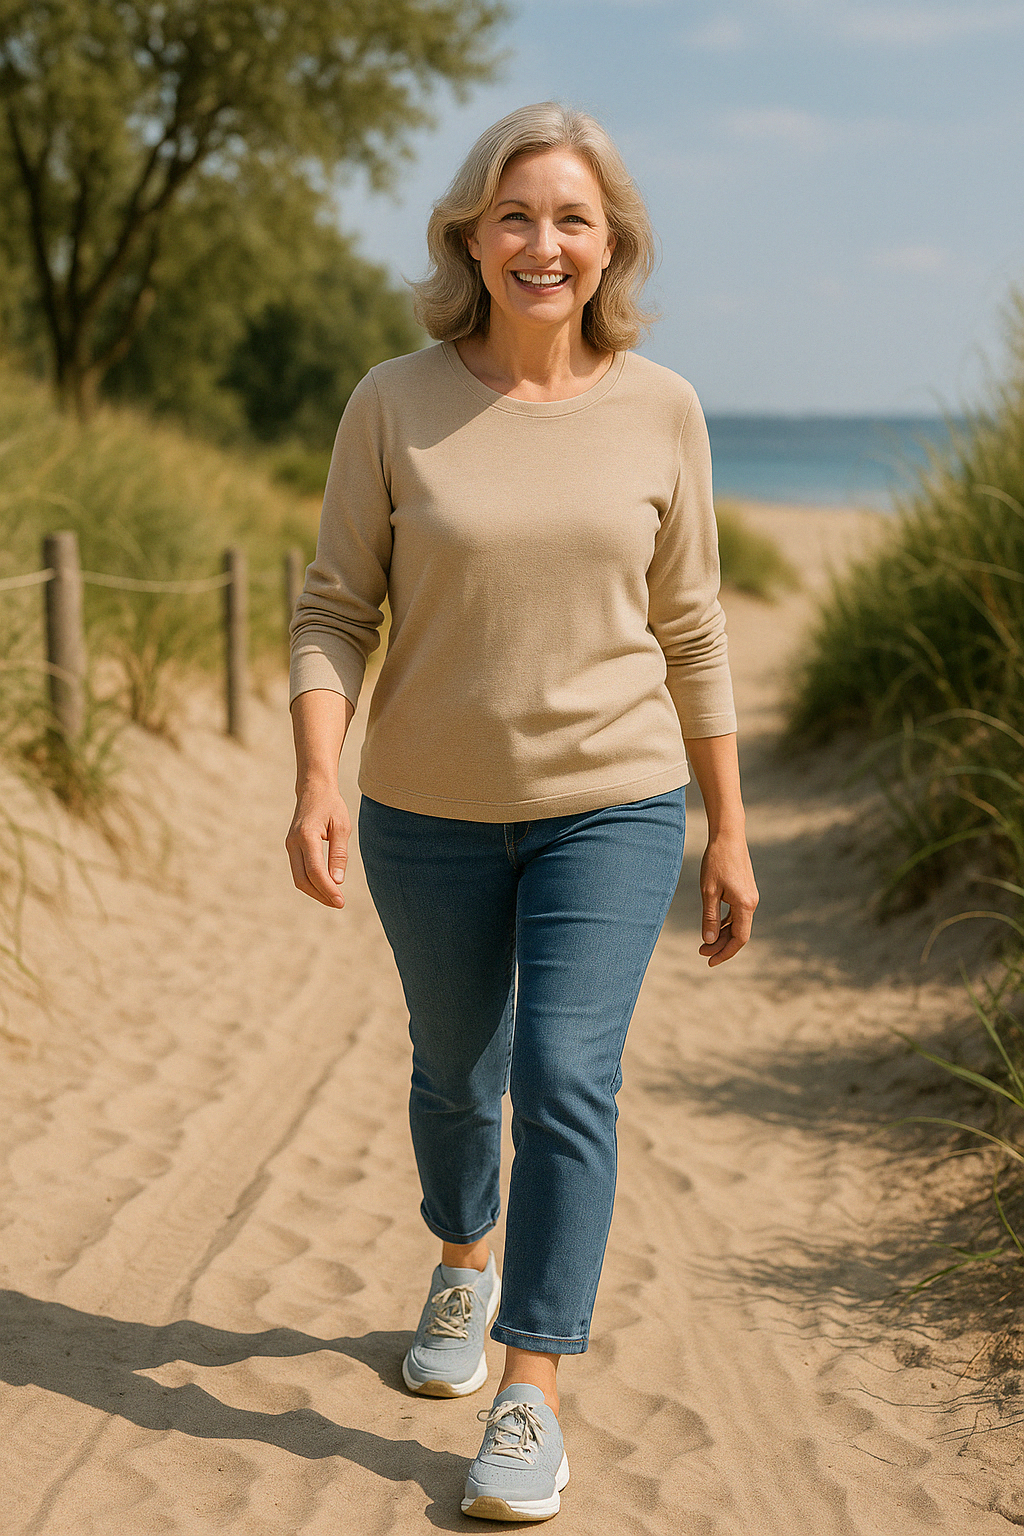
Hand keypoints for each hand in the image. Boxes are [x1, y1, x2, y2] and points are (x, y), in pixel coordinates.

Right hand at [286, 785, 350, 908]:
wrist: (313, 789)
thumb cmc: (331, 806)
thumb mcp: (342, 827)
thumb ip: (339, 854)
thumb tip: (337, 881)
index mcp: (306, 836)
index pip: (315, 871)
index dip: (327, 889)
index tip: (340, 901)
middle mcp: (293, 842)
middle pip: (303, 880)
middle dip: (321, 895)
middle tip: (339, 903)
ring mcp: (290, 845)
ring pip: (299, 878)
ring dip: (315, 892)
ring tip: (334, 899)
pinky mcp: (291, 848)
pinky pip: (299, 871)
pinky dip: (311, 883)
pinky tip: (326, 887)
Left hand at [698, 831, 757, 966]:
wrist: (728, 837)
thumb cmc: (716, 861)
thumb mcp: (708, 891)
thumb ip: (709, 917)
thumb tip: (708, 941)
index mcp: (745, 905)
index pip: (739, 939)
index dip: (725, 953)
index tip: (709, 961)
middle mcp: (751, 903)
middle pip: (739, 933)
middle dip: (720, 946)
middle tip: (701, 952)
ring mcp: (750, 897)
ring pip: (737, 924)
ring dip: (722, 935)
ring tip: (704, 942)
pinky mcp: (745, 892)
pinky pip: (737, 914)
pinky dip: (725, 923)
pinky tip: (712, 927)